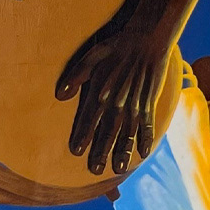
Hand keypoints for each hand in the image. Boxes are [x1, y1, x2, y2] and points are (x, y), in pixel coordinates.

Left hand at [56, 22, 175, 174]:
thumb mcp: (91, 56)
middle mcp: (118, 101)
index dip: (83, 135)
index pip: (89, 118)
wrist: (148, 39)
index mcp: (101, 91)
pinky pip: (148, 124)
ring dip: (123, 151)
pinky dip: (146, 138)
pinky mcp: (149, 101)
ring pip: (128, 132)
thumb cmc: (117, 46)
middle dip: (101, 151)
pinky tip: (144, 153)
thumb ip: (76, 76)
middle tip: (95, 170)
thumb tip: (60, 96)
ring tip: (120, 169)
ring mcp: (135, 103)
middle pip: (108, 131)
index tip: (76, 151)